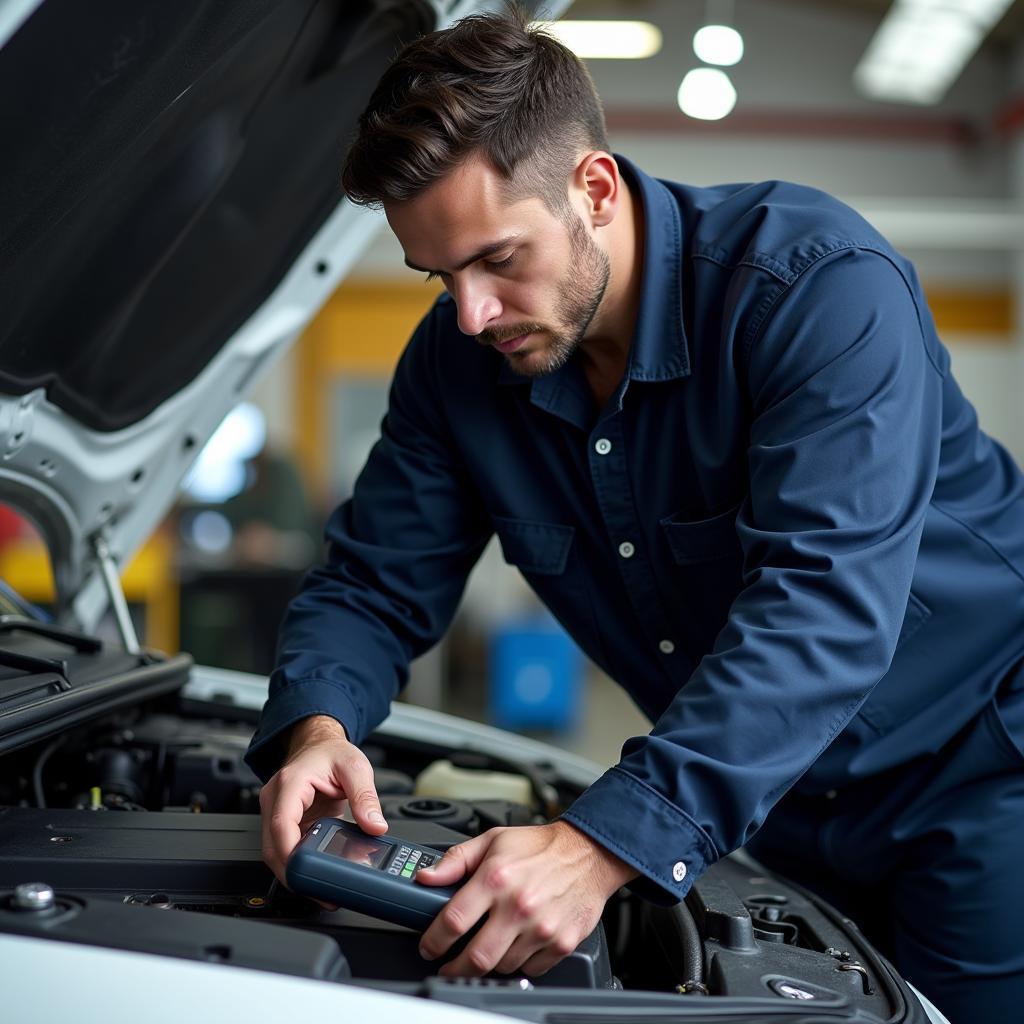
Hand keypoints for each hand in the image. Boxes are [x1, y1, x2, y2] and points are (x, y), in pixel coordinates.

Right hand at [258, 715, 387, 886]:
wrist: (320, 744)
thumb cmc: (332, 752)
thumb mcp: (356, 768)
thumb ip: (366, 797)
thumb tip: (375, 825)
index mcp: (290, 783)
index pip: (282, 825)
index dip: (291, 854)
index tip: (308, 872)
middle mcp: (276, 799)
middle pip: (273, 846)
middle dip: (293, 873)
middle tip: (320, 891)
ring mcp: (277, 812)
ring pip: (275, 852)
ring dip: (295, 872)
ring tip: (321, 888)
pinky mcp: (285, 823)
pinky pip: (286, 848)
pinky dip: (299, 864)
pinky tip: (316, 874)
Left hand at [416, 820, 636, 976]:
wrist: (589, 853)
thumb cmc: (541, 847)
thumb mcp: (493, 840)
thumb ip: (456, 859)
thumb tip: (427, 877)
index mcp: (496, 878)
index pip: (453, 921)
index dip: (433, 940)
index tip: (429, 945)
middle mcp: (518, 906)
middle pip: (475, 957)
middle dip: (454, 967)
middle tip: (449, 964)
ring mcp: (541, 928)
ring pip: (502, 966)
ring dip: (488, 963)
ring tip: (487, 948)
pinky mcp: (561, 943)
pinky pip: (530, 969)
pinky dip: (518, 963)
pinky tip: (516, 945)